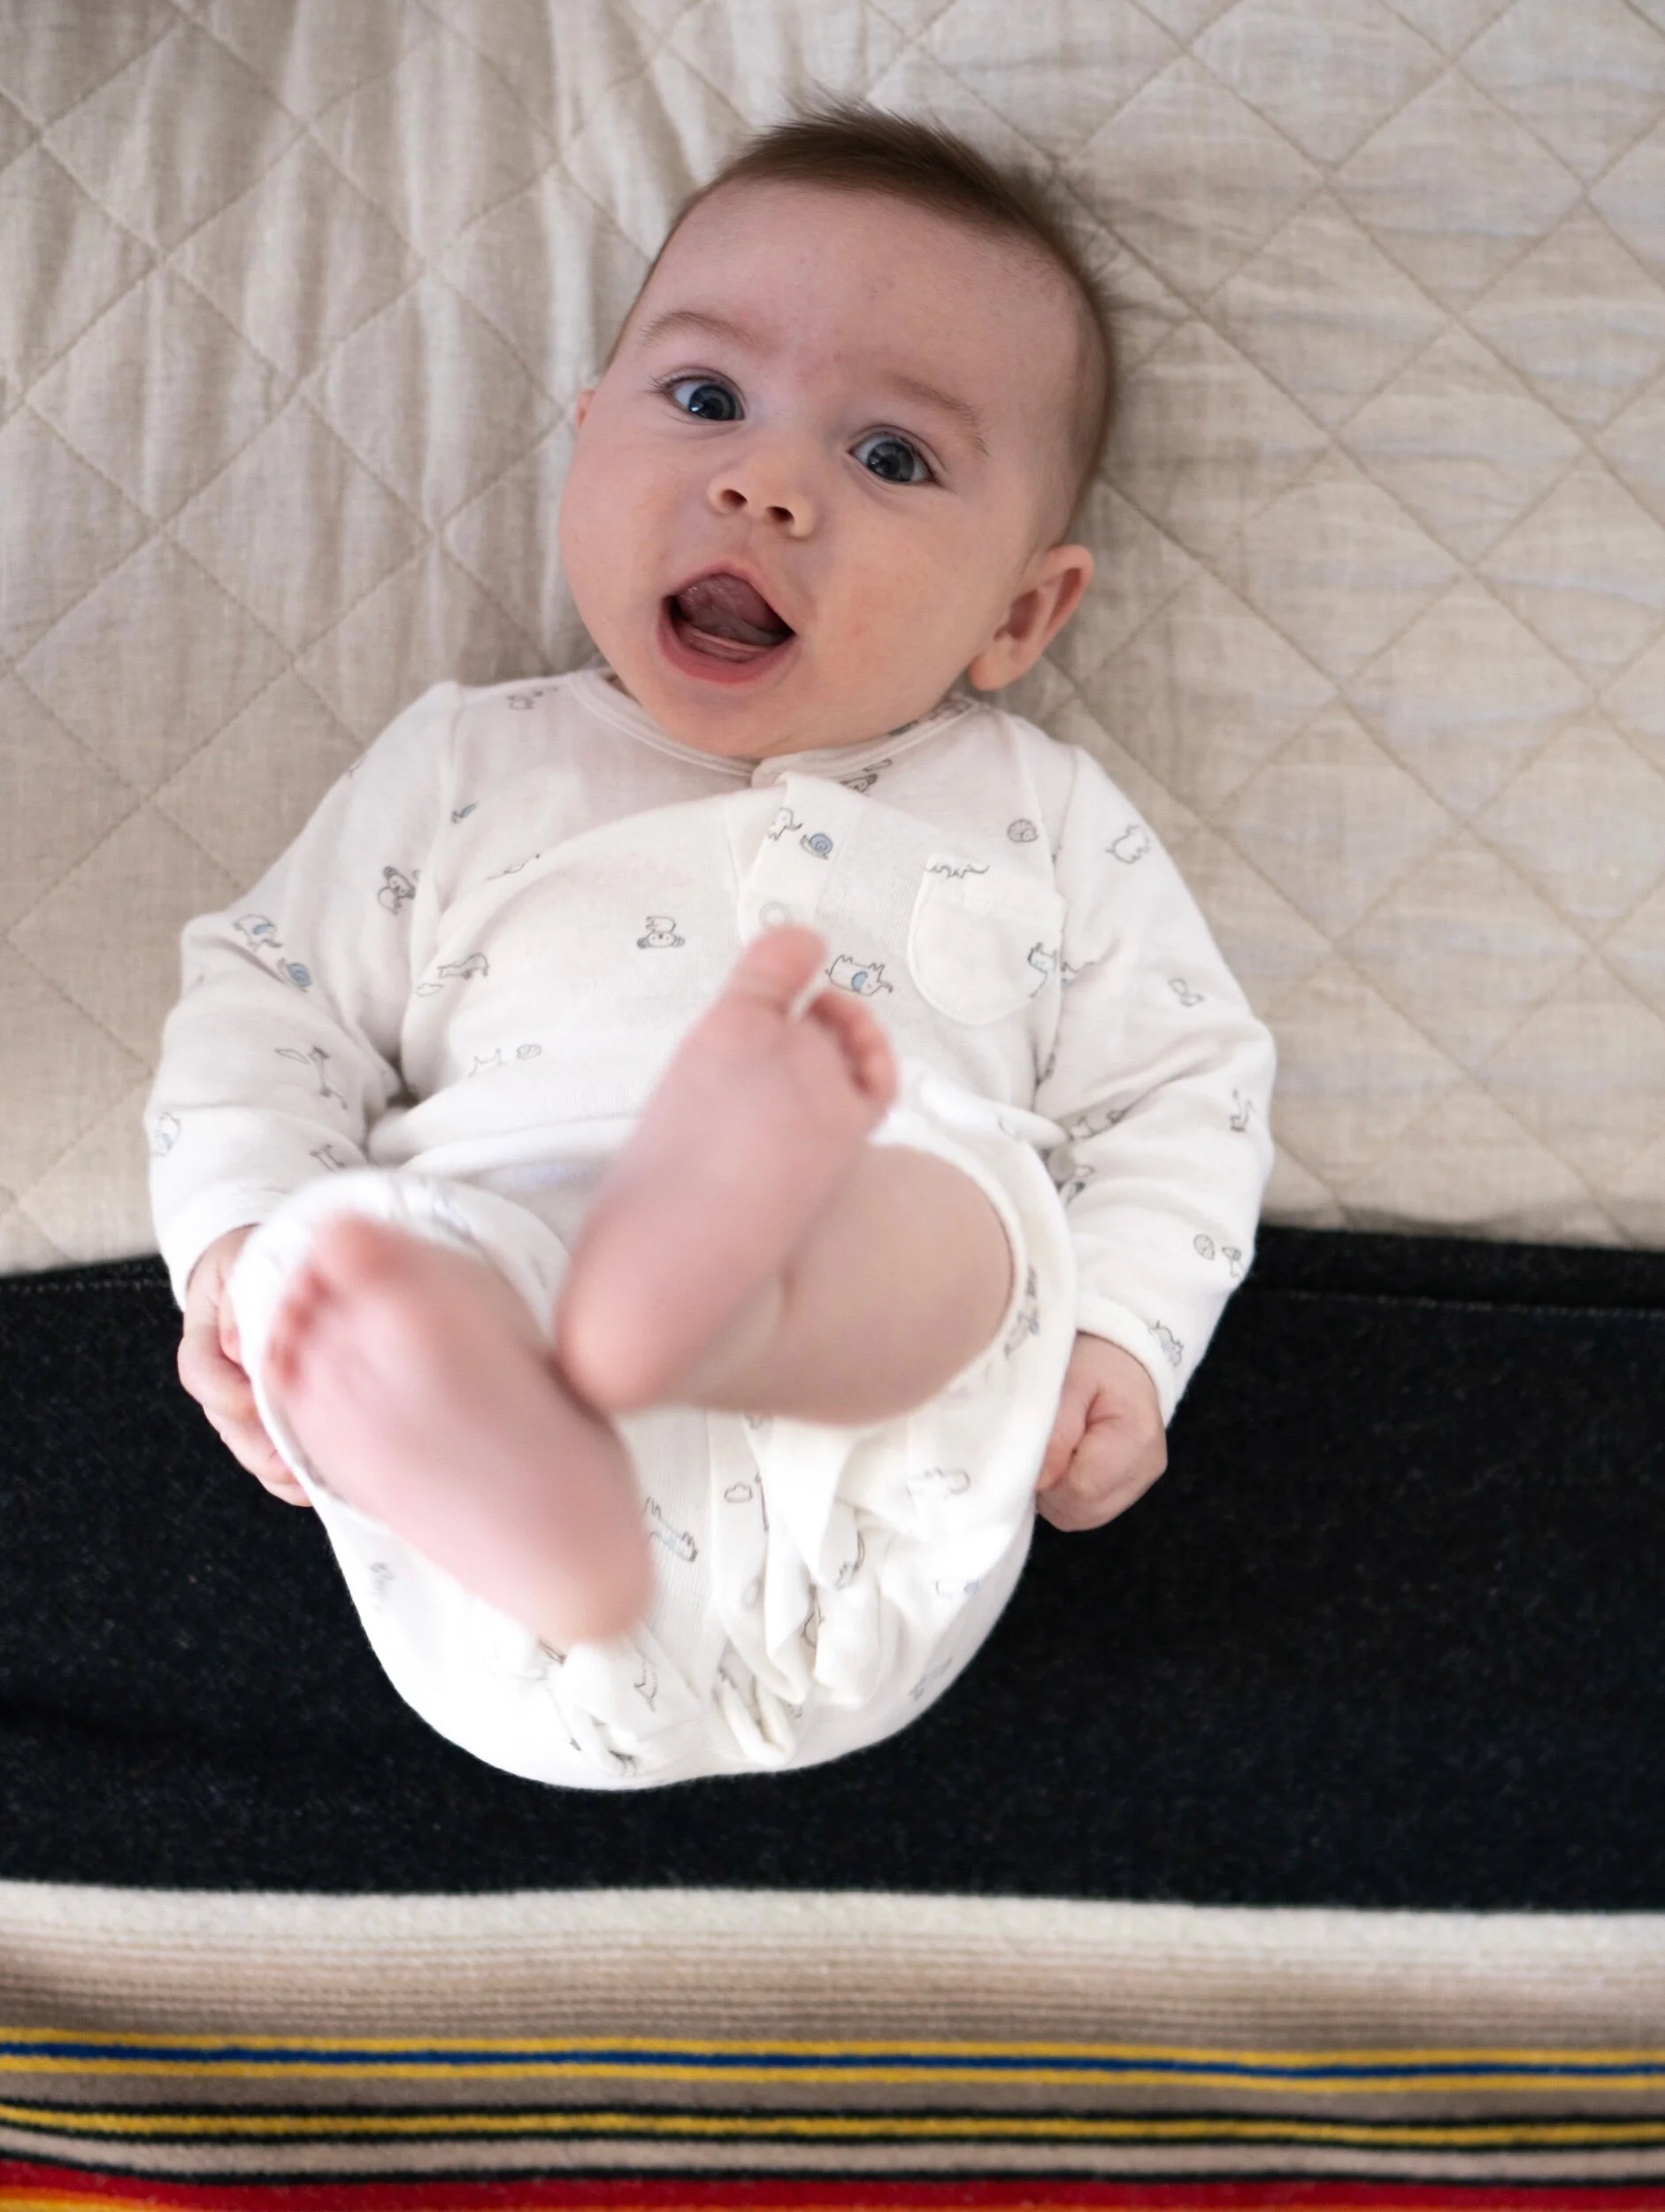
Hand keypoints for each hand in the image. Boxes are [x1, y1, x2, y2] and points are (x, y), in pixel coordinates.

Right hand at [178, 1226, 310, 1505]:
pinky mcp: (271, 1419)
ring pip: (250, 1450)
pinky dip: (294, 1476)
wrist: (259, 1270)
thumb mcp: (244, 1262)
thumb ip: (239, 1296)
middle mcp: (221, 1381)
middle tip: (293, 1462)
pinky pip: (274, 1457)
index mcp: (208, 1340)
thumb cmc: (255, 1265)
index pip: (201, 1372)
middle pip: (227, 1426)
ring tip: (312, 1483)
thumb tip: (239, 1343)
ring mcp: (243, 1405)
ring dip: (279, 1471)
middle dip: (260, 1448)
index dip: (226, 1391)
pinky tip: (321, 1485)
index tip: (256, 1399)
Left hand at [1036, 1333, 1165, 1531]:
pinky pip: (1084, 1510)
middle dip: (1049, 1484)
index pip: (1081, 1487)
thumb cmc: (1093, 1362)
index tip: (1037, 1443)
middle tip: (1044, 1444)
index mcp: (1136, 1439)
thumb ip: (1053, 1431)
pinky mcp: (1126, 1491)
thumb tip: (1040, 1481)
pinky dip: (1065, 1493)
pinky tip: (1064, 1461)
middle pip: (1080, 1509)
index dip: (1048, 1472)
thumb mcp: (1067, 1382)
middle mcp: (1145, 1470)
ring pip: (1079, 1515)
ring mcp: (1138, 1485)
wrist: (1122, 1358)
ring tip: (1055, 1448)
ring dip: (1055, 1490)